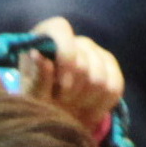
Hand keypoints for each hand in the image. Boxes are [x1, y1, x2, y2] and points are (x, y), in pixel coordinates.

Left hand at [17, 17, 123, 135]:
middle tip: (59, 102)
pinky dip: (99, 106)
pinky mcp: (111, 68)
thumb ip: (36, 77)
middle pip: (83, 65)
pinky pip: (114, 89)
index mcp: (49, 37)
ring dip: (84, 102)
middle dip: (70, 92)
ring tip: (71, 107)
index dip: (65, 56)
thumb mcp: (31, 94)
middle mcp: (75, 40)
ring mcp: (96, 52)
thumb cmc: (38, 101)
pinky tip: (87, 111)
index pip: (61, 30)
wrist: (57, 115)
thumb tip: (37, 55)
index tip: (59, 84)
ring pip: (99, 80)